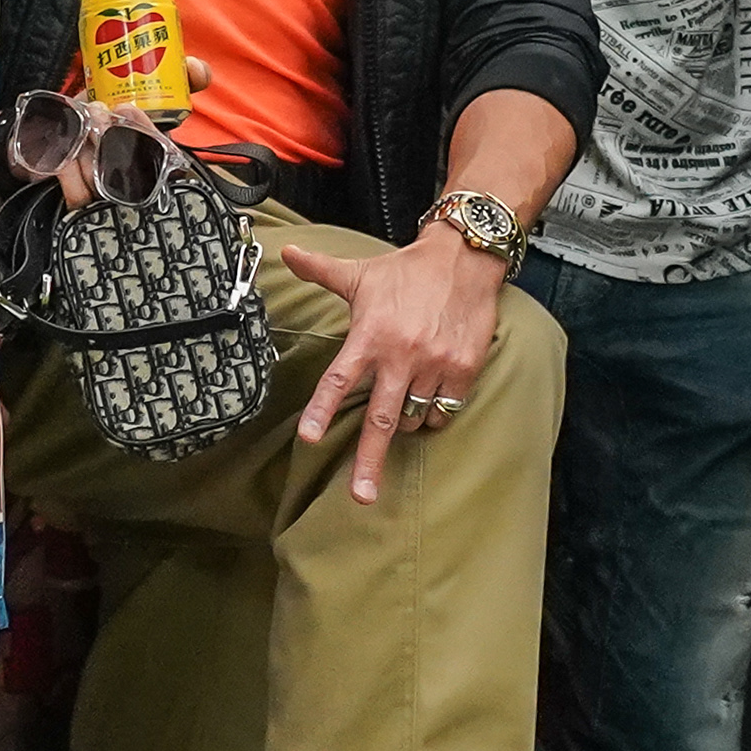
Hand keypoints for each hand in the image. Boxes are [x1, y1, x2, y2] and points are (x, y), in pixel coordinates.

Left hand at [283, 227, 506, 506]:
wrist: (465, 258)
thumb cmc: (407, 270)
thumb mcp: (361, 272)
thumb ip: (321, 271)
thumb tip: (286, 252)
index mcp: (369, 335)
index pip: (339, 379)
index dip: (323, 410)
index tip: (309, 439)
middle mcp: (400, 354)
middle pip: (380, 420)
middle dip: (369, 462)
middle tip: (360, 497)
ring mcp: (434, 364)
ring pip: (413, 418)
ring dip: (405, 422)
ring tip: (404, 400)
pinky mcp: (462, 369)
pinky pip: (443, 411)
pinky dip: (434, 414)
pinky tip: (431, 398)